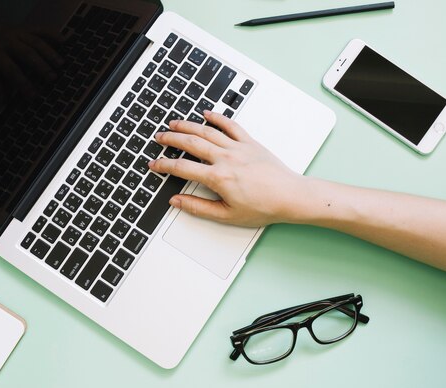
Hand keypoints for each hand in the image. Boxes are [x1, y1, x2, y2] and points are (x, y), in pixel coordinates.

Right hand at [149, 111, 319, 226]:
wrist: (290, 197)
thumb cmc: (263, 207)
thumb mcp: (226, 215)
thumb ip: (198, 207)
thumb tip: (177, 201)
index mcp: (218, 178)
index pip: (182, 168)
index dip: (164, 165)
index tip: (155, 164)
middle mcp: (226, 158)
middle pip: (191, 143)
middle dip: (171, 139)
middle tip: (159, 138)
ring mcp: (238, 148)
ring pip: (207, 131)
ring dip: (188, 126)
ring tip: (174, 124)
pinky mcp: (250, 142)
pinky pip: (230, 125)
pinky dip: (217, 118)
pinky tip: (207, 114)